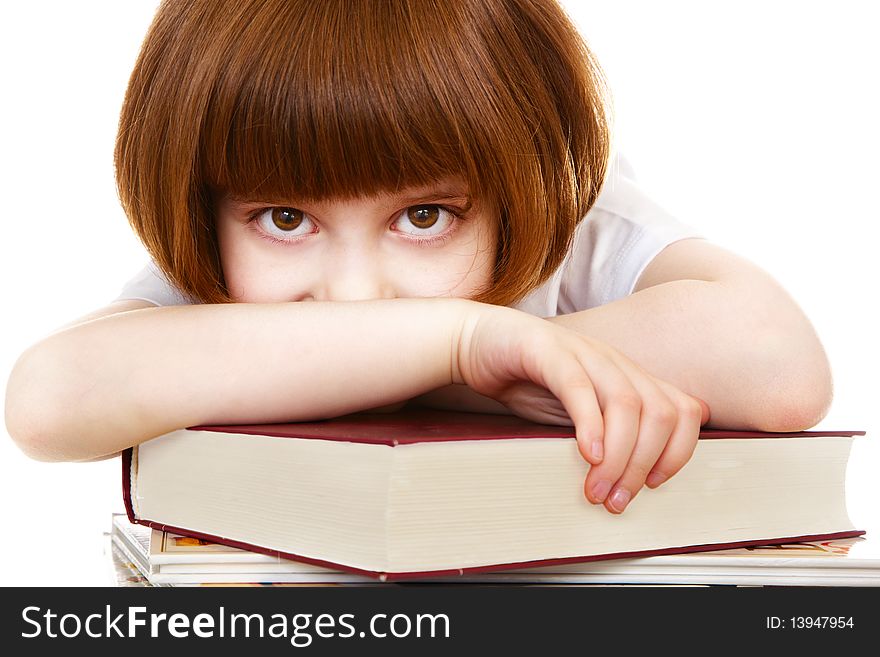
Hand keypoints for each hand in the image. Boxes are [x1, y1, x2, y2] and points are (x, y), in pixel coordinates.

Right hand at [454, 303, 710, 512]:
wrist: (477, 342)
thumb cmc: (526, 381)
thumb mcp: (577, 413)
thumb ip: (608, 433)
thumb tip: (636, 476)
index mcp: (628, 376)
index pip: (683, 411)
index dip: (678, 453)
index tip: (651, 486)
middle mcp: (615, 362)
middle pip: (660, 413)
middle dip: (644, 466)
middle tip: (616, 500)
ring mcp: (585, 352)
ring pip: (626, 404)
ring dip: (617, 457)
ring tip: (596, 489)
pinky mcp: (550, 351)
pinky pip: (580, 387)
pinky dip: (589, 425)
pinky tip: (586, 455)